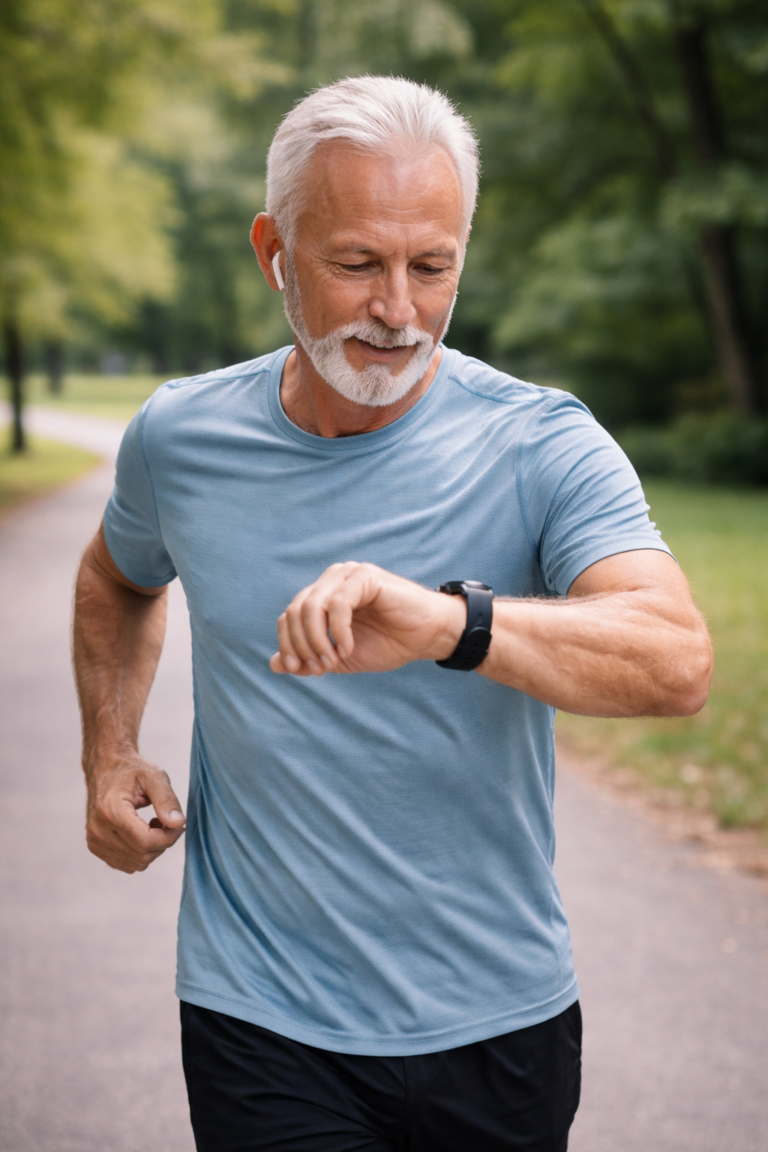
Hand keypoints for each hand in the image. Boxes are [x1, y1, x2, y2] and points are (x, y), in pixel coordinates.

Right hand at [85, 751, 185, 872]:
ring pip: (136, 864)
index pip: (145, 842)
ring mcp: (95, 842)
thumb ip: (167, 799)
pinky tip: (141, 832)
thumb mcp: (154, 776)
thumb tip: (179, 823)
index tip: (178, 824)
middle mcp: (98, 830)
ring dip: (152, 849)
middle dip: (163, 842)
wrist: (105, 770)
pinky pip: (127, 864)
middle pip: (142, 855)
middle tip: (166, 821)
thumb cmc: (131, 771)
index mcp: (110, 811)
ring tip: (152, 824)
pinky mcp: (96, 848)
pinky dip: (140, 853)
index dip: (168, 837)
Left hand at [270, 562, 465, 675]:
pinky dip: (338, 631)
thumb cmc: (389, 643)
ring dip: (317, 640)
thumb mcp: (341, 657)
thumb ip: (309, 659)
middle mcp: (331, 580)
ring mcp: (347, 575)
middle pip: (294, 611)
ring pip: (311, 606)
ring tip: (333, 659)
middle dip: (302, 646)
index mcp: (322, 596)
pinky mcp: (365, 577)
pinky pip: (337, 604)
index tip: (304, 671)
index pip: (288, 617)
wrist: (427, 636)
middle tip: (320, 668)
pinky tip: (348, 647)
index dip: (289, 646)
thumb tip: (274, 664)